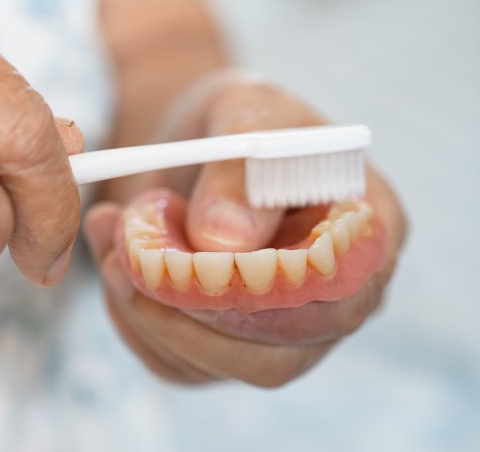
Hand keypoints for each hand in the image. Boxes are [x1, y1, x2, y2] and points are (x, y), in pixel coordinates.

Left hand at [85, 80, 406, 385]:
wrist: (196, 148)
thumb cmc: (239, 122)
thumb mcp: (244, 114)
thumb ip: (240, 167)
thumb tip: (223, 241)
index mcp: (365, 237)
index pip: (345, 297)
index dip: (274, 296)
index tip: (203, 261)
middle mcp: (328, 299)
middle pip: (276, 358)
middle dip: (190, 313)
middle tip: (130, 255)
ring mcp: (275, 332)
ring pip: (215, 365)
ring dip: (148, 310)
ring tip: (114, 233)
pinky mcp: (220, 344)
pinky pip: (174, 361)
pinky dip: (130, 318)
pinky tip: (114, 258)